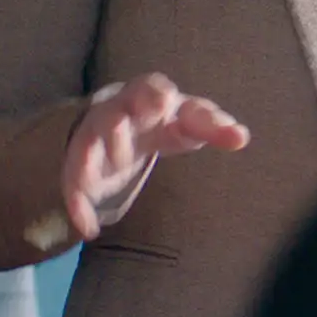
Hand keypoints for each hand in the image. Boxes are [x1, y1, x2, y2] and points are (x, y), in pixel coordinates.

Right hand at [63, 71, 249, 240]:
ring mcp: (98, 133)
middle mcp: (121, 109)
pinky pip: (75, 179)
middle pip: (123, 101)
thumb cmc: (163, 121)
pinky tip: (88, 228)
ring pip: (98, 133)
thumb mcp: (190, 123)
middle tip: (151, 112)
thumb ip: (214, 128)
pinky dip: (79, 204)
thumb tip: (241, 136)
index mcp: (150, 97)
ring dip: (111, 142)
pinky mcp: (81, 161)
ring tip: (122, 159)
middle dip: (132, 107)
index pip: (155, 89)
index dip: (159, 95)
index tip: (165, 103)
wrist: (116, 122)